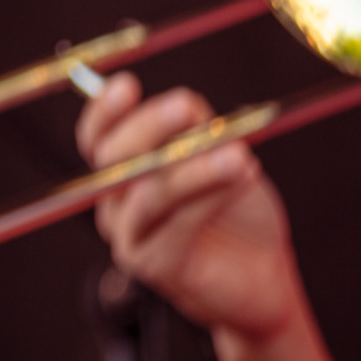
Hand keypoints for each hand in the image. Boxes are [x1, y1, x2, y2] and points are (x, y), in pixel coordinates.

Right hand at [77, 71, 341, 360]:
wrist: (263, 274)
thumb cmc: (236, 210)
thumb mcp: (219, 157)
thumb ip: (198, 133)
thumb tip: (187, 106)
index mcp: (122, 170)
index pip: (96, 136)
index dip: (104, 110)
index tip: (127, 85)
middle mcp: (116, 202)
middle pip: (112, 159)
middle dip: (148, 128)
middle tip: (187, 107)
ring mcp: (130, 236)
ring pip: (149, 192)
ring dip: (193, 168)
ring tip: (238, 154)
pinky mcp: (154, 265)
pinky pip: (176, 226)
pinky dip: (208, 196)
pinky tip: (239, 178)